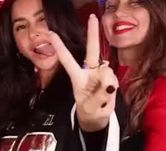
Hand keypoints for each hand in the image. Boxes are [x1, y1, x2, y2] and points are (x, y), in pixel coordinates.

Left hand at [48, 14, 117, 131]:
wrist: (97, 118)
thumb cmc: (90, 112)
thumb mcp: (92, 107)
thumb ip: (100, 94)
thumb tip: (108, 79)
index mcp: (78, 79)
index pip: (68, 61)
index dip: (60, 48)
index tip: (51, 34)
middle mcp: (89, 73)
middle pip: (91, 51)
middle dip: (92, 34)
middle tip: (92, 17)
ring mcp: (100, 74)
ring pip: (107, 70)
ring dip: (108, 82)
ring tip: (103, 97)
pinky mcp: (110, 78)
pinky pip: (114, 78)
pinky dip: (113, 86)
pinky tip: (108, 93)